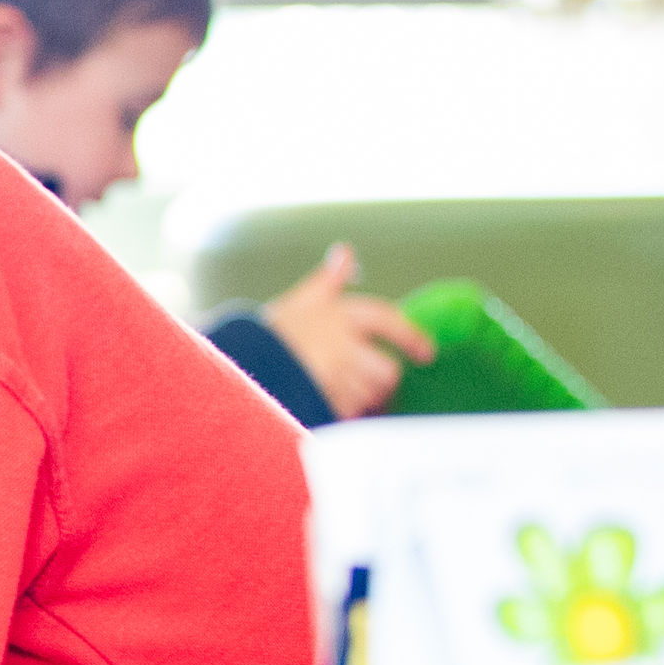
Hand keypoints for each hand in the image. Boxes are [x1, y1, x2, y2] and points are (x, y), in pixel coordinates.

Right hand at [261, 245, 436, 420]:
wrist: (238, 362)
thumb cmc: (274, 331)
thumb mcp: (302, 299)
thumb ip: (330, 278)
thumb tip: (345, 252)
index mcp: (341, 314)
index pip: (388, 321)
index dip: (411, 337)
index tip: (426, 352)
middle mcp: (341, 344)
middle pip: (387, 370)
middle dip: (381, 378)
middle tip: (369, 378)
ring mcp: (334, 375)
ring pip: (371, 394)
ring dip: (364, 395)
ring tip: (342, 387)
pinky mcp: (324, 401)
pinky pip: (352, 412)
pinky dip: (346, 410)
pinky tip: (330, 400)